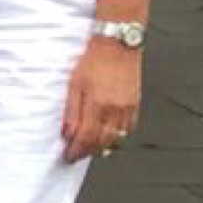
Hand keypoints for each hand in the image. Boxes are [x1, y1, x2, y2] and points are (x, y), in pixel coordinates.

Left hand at [61, 39, 143, 160]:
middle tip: (76, 155)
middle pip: (102, 142)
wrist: (117, 46)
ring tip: (89, 148)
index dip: (76, 150)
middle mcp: (115, 110)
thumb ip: (71, 111)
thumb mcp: (73, 84)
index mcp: (97, 105)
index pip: (86, 137)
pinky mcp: (135, 104)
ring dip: (102, 147)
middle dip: (87, 152)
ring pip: (116, 138)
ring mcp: (127, 108)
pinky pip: (128, 128)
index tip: (68, 156)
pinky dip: (117, 136)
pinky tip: (108, 136)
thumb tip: (67, 133)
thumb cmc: (93, 61)